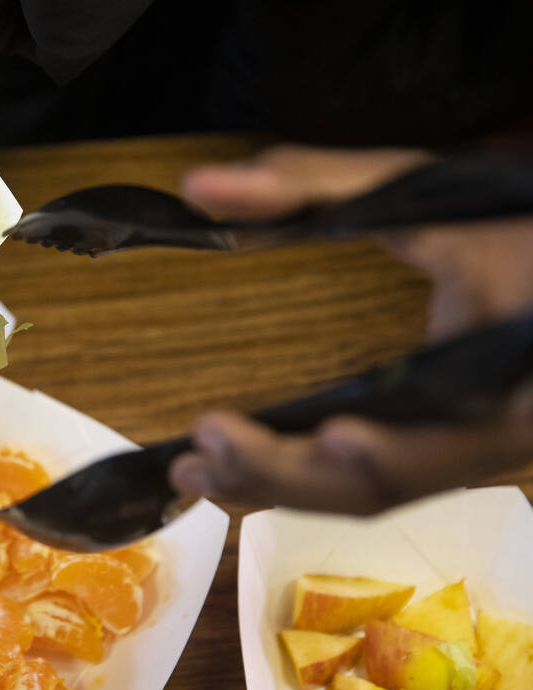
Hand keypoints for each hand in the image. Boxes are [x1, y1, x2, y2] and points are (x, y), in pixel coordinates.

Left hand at [167, 145, 532, 514]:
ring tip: (200, 471)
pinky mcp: (455, 452)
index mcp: (496, 362)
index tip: (272, 434)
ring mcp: (476, 449)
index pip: (418, 431)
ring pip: (377, 494)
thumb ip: (312, 185)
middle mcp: (495, 428)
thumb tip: (200, 185)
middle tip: (197, 455)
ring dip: (283, 489)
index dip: (357, 452)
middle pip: (381, 484)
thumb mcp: (422, 189)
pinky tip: (251, 469)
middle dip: (281, 476)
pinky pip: (384, 484)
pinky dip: (313, 482)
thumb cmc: (513, 220)